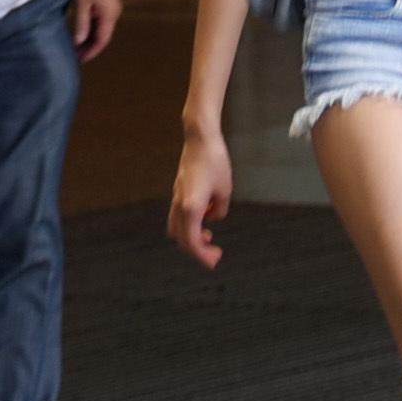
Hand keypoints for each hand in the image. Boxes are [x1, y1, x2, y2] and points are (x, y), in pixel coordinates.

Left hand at [67, 0, 123, 61]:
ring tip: (77, 44)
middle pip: (103, 35)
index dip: (91, 52)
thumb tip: (79, 42)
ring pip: (101, 27)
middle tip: (76, 55)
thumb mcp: (83, 2)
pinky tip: (82, 29)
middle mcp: (114, 12)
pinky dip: (91, 26)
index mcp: (110, 15)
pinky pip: (101, 19)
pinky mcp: (107, 0)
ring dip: (90, 36)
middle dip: (90, 46)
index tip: (80, 60)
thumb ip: (81, 23)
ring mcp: (112, 6)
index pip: (102, 40)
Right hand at [166, 123, 233, 268]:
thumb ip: (219, 210)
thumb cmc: (214, 162)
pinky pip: (178, 215)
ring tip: (208, 237)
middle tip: (215, 255)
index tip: (214, 261)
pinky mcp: (178, 190)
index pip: (193, 241)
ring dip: (190, 237)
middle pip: (182, 239)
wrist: (200, 139)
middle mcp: (180, 205)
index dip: (203, 255)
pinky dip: (189, 224)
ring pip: (176, 228)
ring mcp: (176, 197)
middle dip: (198, 250)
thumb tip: (213, 216)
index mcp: (191, 208)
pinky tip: (206, 216)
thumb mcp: (225, 190)